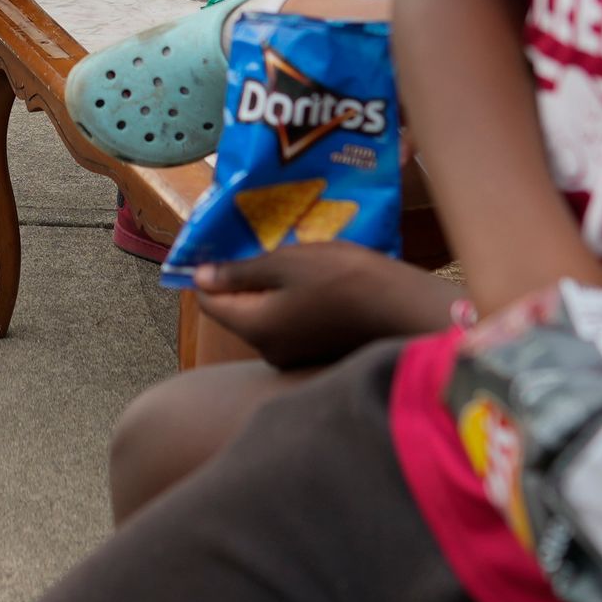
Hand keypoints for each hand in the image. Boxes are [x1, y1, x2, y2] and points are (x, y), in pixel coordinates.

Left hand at [186, 244, 451, 368]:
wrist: (402, 308)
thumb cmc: (344, 278)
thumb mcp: (287, 263)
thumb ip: (241, 272)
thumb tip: (199, 277)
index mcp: (255, 328)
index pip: (208, 302)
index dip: (208, 273)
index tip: (222, 245)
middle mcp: (267, 350)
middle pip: (237, 312)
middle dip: (242, 280)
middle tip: (260, 245)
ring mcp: (293, 357)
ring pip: (265, 317)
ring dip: (270, 289)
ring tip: (290, 257)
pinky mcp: (315, 354)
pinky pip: (289, 325)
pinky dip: (292, 303)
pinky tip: (312, 281)